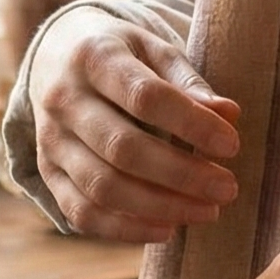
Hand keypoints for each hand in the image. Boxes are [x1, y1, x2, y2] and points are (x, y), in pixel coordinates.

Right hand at [28, 6, 241, 242]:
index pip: (146, 97)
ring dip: (160, 207)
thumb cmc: (123, 54)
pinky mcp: (47, 172)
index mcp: (95, 57)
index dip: (192, 125)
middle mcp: (64, 99)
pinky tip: (168, 228)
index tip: (232, 145)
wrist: (56, 55)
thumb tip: (228, 114)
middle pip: (123, 148)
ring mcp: (50, 140)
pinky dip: (125, 229)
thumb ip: (189, 81)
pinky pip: (81, 212)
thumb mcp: (154, 49)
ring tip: (208, 211)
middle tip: (228, 188)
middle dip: (183, 175)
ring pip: (102, 187)